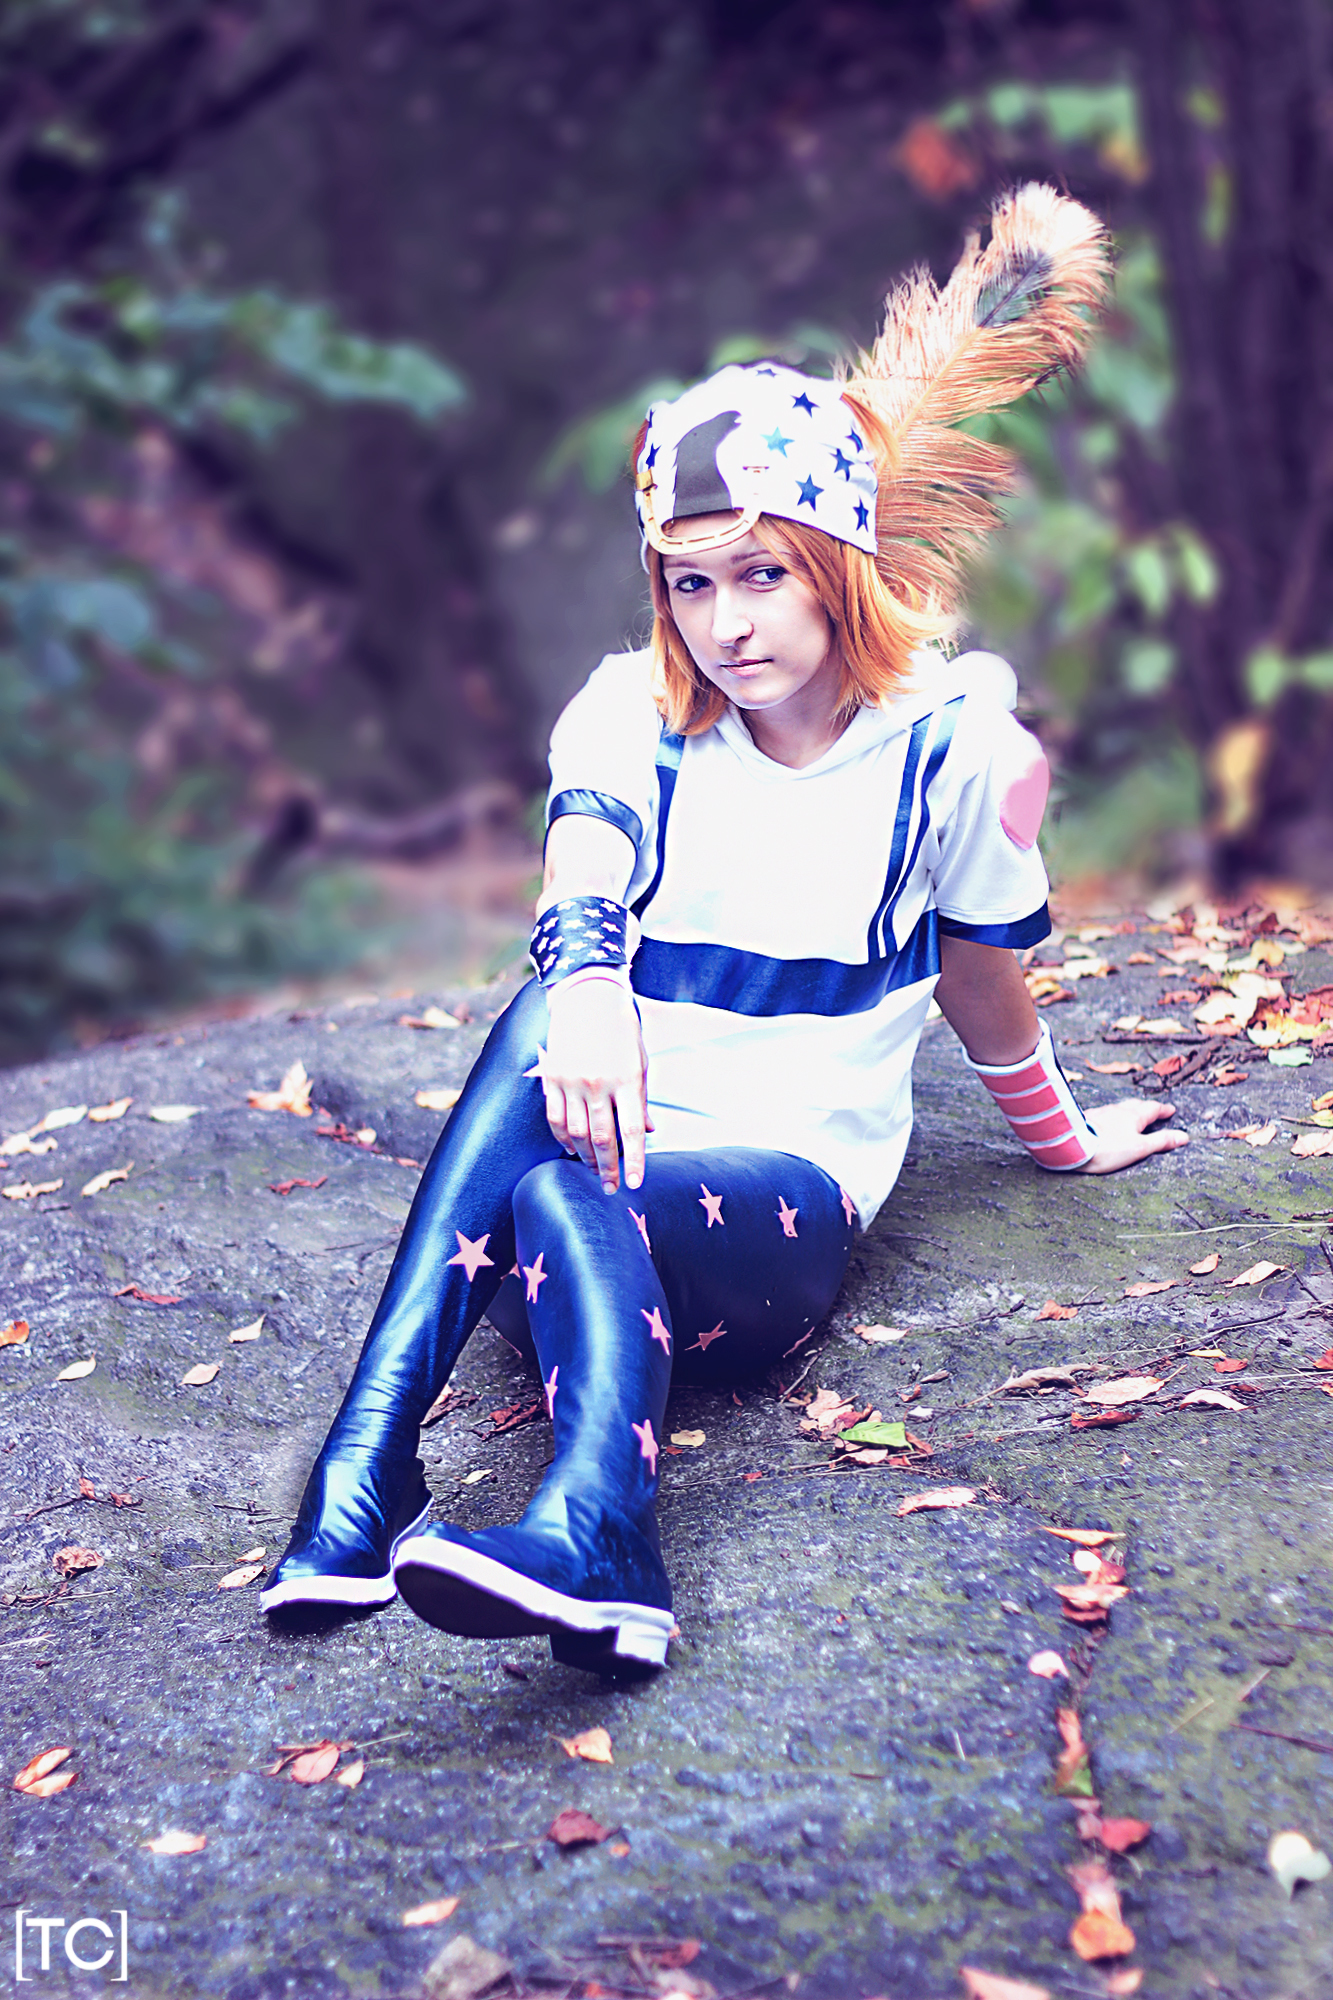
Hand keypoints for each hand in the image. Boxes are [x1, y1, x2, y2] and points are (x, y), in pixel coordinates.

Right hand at [542, 978, 651, 1192]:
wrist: (587, 998)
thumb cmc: (621, 1031)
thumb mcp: (640, 1062)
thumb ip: (642, 1099)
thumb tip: (648, 1133)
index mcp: (627, 1079)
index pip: (632, 1130)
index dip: (634, 1161)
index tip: (634, 1183)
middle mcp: (598, 1083)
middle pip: (602, 1138)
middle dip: (608, 1167)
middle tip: (610, 1187)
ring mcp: (571, 1081)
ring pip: (577, 1133)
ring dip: (586, 1156)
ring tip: (594, 1170)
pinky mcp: (552, 1078)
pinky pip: (555, 1119)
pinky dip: (563, 1139)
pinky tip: (572, 1149)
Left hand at [1076, 1098, 1188, 1173]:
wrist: (1072, 1145)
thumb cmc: (1107, 1148)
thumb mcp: (1140, 1148)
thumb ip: (1161, 1141)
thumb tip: (1184, 1136)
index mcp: (1133, 1116)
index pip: (1153, 1108)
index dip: (1163, 1109)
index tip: (1170, 1109)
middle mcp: (1117, 1110)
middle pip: (1135, 1105)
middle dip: (1146, 1107)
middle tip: (1153, 1109)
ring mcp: (1101, 1112)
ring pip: (1118, 1108)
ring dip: (1127, 1110)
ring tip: (1131, 1114)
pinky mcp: (1086, 1118)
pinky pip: (1103, 1113)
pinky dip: (1110, 1116)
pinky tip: (1105, 1120)